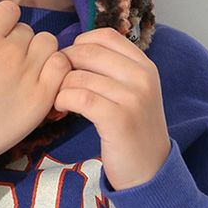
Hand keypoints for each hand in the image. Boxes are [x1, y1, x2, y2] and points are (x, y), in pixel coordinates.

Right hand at [0, 0, 70, 173]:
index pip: (9, 9)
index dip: (4, 22)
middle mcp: (9, 51)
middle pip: (28, 29)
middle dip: (19, 40)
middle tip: (6, 62)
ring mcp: (29, 73)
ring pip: (48, 43)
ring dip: (39, 52)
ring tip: (25, 69)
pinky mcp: (44, 95)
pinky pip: (62, 65)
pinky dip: (56, 68)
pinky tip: (41, 79)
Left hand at [56, 28, 170, 189]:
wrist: (150, 171)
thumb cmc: (132, 129)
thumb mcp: (132, 91)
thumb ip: (111, 68)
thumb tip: (72, 48)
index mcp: (145, 65)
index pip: (105, 36)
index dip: (80, 44)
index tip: (71, 64)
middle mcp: (142, 76)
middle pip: (87, 52)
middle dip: (64, 65)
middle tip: (57, 83)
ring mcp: (133, 97)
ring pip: (79, 76)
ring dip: (60, 87)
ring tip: (59, 99)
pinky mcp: (119, 118)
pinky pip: (79, 97)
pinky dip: (62, 101)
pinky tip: (61, 109)